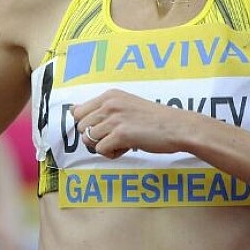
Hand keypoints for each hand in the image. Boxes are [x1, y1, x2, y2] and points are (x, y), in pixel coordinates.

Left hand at [71, 89, 193, 158]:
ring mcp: (115, 118)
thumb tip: (71, 110)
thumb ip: (101, 108)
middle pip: (82, 127)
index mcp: (110, 95)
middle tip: (116, 137)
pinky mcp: (121, 134)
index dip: (89, 125)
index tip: (105, 129)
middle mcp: (110, 104)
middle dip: (95, 137)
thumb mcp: (125, 105)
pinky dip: (112, 154)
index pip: (78, 112)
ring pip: (89, 140)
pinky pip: (101, 150)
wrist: (178, 127)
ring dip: (104, 146)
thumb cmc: (154, 119)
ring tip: (123, 142)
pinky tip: (127, 148)